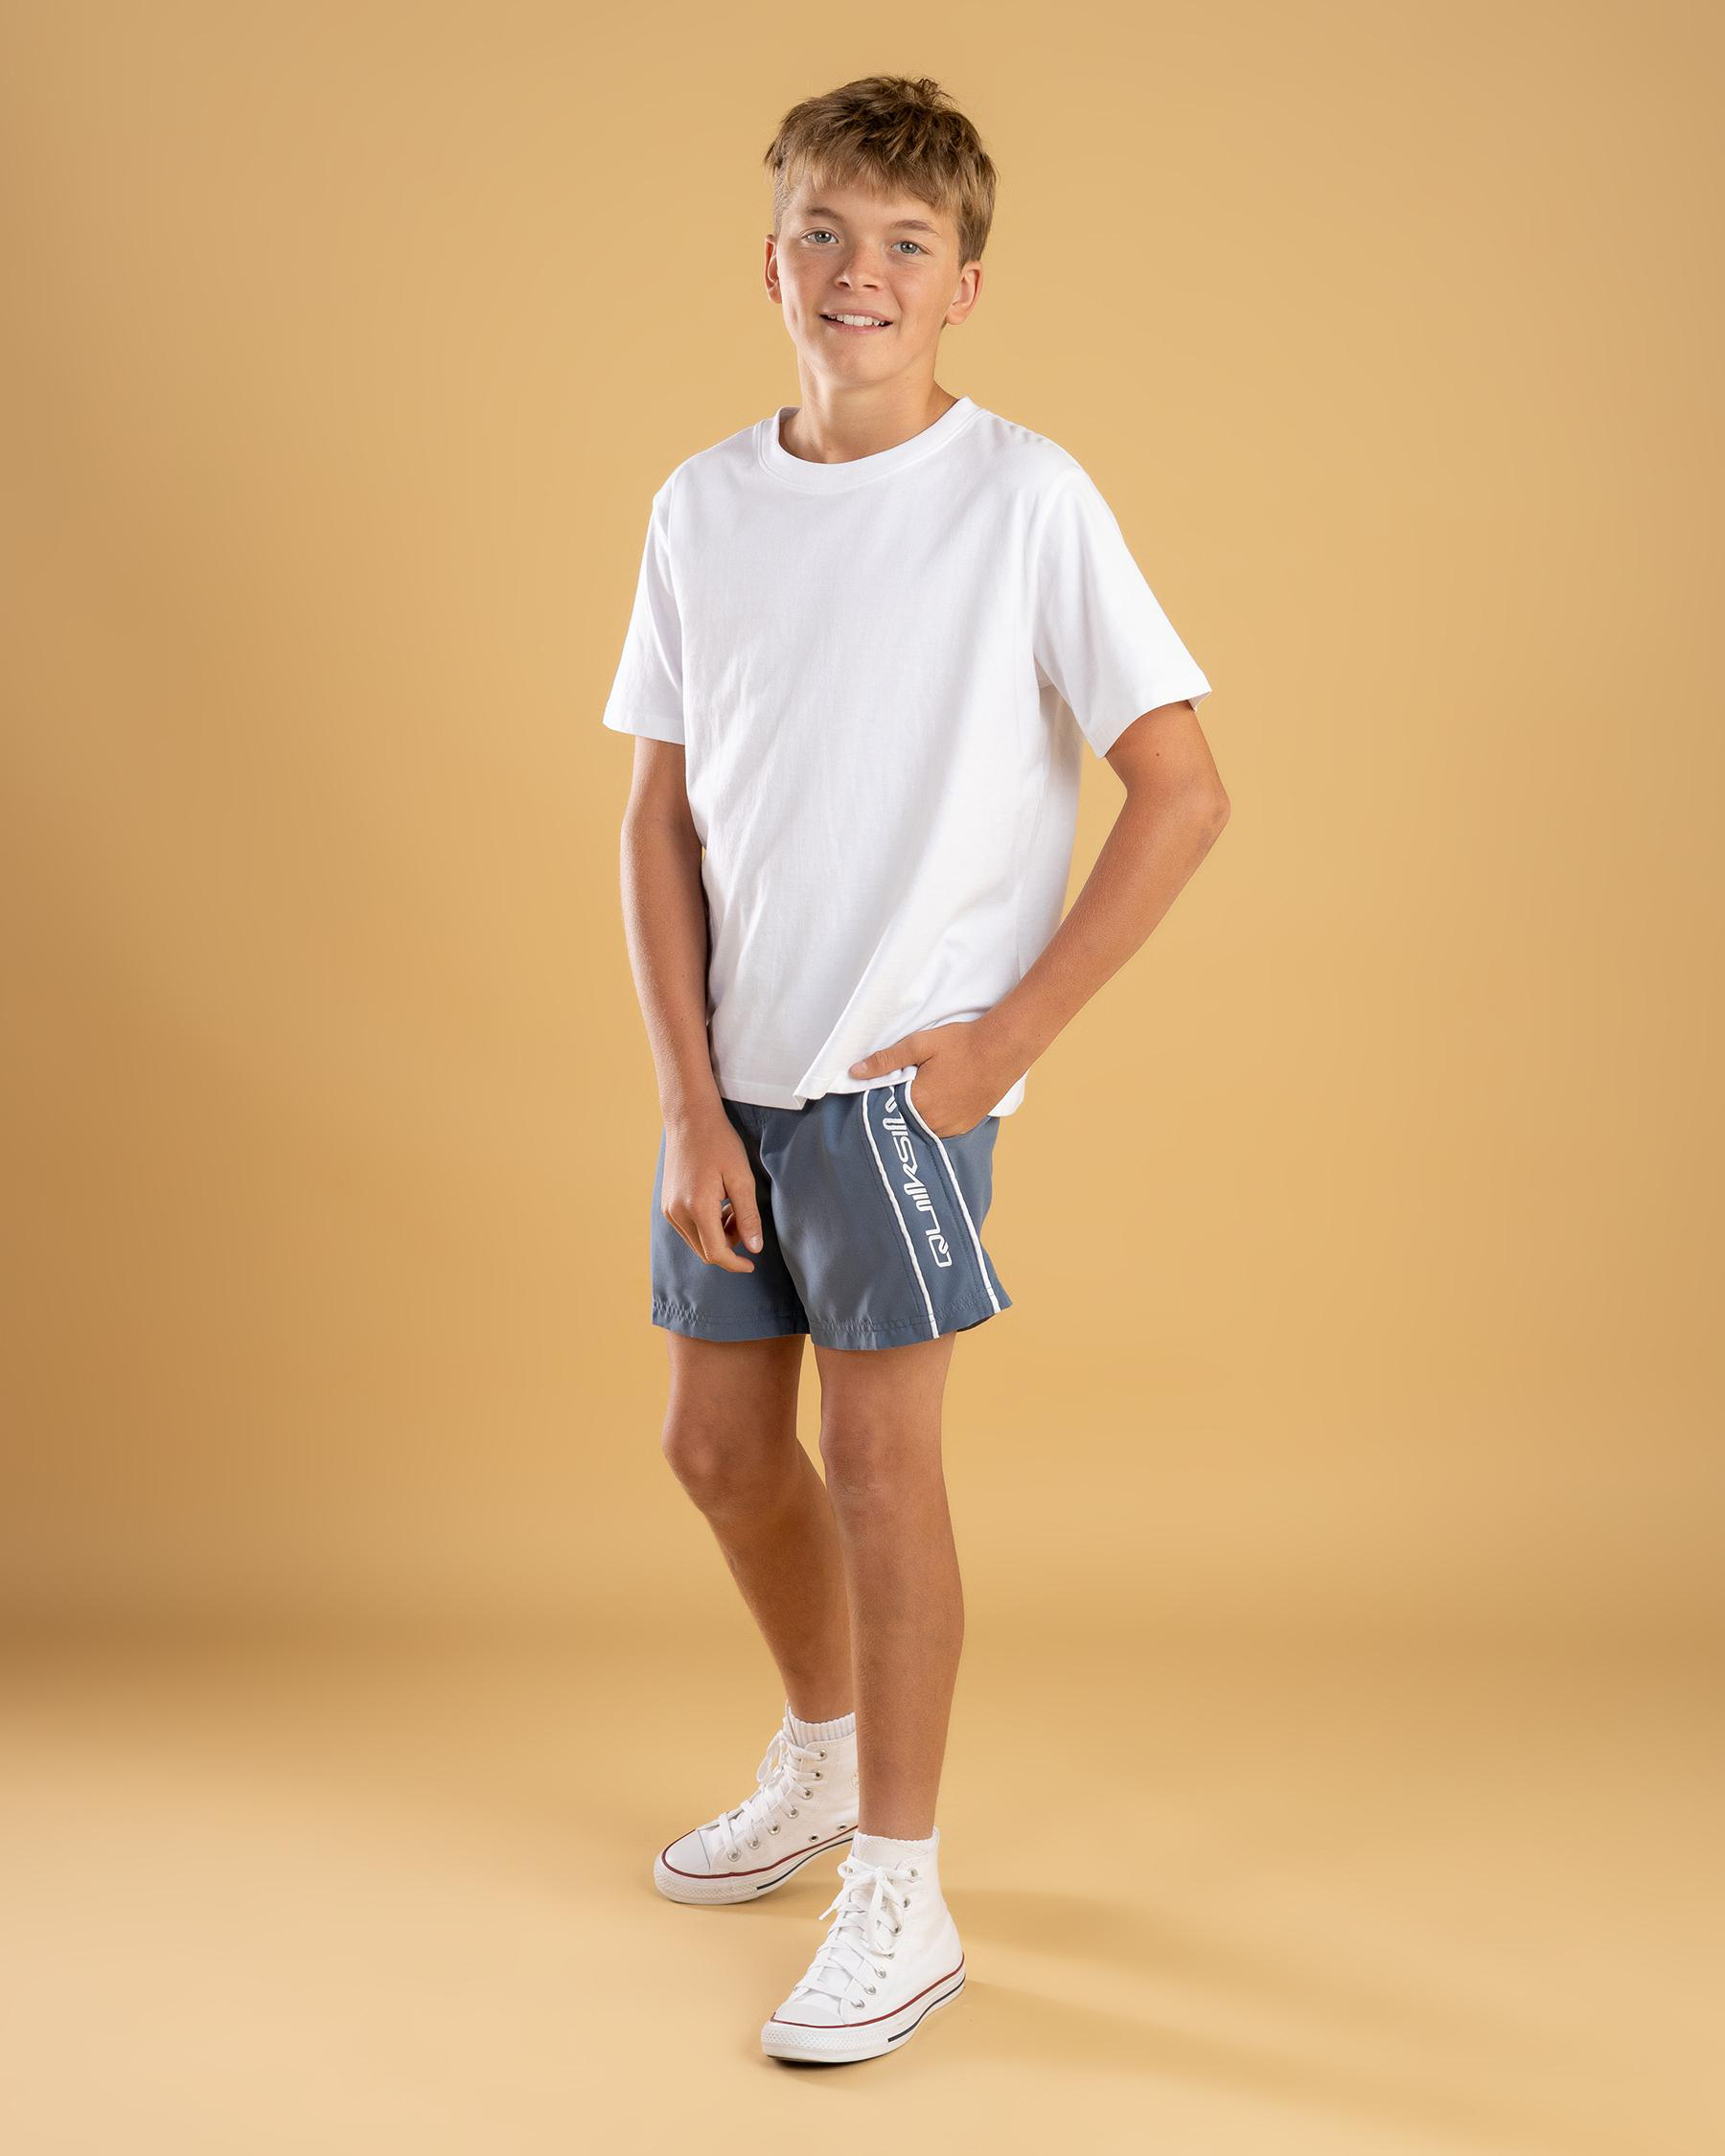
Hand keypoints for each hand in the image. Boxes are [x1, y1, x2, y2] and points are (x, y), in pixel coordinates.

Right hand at [661, 1105, 763, 1270]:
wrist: (690, 1118)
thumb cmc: (719, 1143)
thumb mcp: (741, 1178)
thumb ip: (748, 1216)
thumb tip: (754, 1248)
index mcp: (697, 1207)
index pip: (716, 1253)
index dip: (735, 1263)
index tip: (751, 1263)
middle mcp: (677, 1213)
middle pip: (705, 1251)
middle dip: (729, 1245)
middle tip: (745, 1222)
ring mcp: (668, 1209)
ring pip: (697, 1241)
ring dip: (718, 1235)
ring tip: (733, 1207)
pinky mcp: (666, 1204)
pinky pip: (689, 1228)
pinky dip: (707, 1226)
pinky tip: (719, 1204)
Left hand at [848, 1017, 1020, 1137]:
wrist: (1004, 1048)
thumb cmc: (962, 1043)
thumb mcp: (919, 1045)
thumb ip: (885, 1061)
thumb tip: (854, 1072)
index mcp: (918, 1103)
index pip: (884, 1109)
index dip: (880, 1097)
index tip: (881, 1085)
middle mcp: (933, 1122)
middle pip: (902, 1120)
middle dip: (898, 1106)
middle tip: (906, 1083)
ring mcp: (951, 1128)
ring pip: (920, 1127)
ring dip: (916, 1114)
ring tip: (925, 1089)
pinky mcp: (964, 1127)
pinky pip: (938, 1129)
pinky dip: (933, 1118)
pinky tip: (939, 1098)